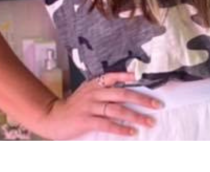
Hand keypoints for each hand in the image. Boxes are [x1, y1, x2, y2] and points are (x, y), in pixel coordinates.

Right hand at [32, 71, 163, 139]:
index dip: (127, 76)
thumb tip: (126, 91)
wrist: (53, 118)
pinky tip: (132, 132)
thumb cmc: (74, 106)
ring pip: (117, 110)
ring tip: (149, 122)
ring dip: (135, 116)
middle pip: (122, 94)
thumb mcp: (87, 92)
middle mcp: (94, 93)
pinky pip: (107, 125)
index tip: (141, 78)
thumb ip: (103, 90)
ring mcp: (90, 107)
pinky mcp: (86, 121)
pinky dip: (121, 128)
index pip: (113, 77)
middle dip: (141, 99)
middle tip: (156, 104)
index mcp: (95, 84)